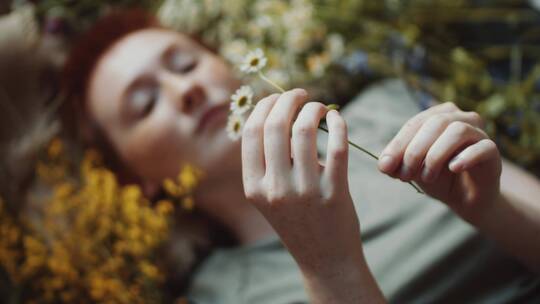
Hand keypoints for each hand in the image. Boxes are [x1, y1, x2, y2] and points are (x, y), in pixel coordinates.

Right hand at [241, 89, 361, 271]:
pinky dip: (338, 124)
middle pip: (275, 125)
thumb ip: (268, 160)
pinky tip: (337, 118)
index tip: (278, 97)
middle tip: (301, 94)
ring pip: (305, 131)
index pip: (251, 132)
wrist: (324, 258)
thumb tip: (277, 112)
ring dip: (313, 109)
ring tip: (320, 107)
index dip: (264, 105)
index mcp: (253, 186)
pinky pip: (336, 147)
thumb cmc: (297, 220)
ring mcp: (304, 192)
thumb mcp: (269, 196)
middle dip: (288, 99)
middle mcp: (274, 189)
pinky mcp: (334, 194)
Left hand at [378, 102, 501, 221]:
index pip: (414, 124)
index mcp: (437, 116)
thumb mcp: (411, 170)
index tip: (385, 166)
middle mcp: (460, 117)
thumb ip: (396, 164)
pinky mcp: (492, 151)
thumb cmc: (437, 176)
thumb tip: (384, 165)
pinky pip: (483, 147)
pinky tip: (453, 168)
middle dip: (415, 151)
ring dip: (436, 155)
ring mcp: (479, 132)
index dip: (398, 145)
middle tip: (405, 175)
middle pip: (435, 123)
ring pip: (457, 131)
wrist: (464, 198)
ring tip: (427, 177)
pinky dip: (466, 157)